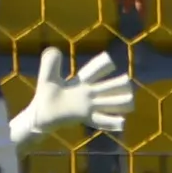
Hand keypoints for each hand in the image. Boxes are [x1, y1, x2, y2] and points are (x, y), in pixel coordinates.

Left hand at [13, 47, 135, 143]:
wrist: (40, 116)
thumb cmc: (45, 97)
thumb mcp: (48, 77)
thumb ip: (51, 63)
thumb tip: (56, 49)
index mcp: (81, 83)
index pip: (95, 71)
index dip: (103, 66)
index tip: (110, 61)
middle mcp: (88, 95)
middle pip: (108, 87)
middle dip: (118, 85)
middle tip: (128, 82)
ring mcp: (88, 107)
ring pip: (109, 103)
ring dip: (120, 102)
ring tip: (131, 101)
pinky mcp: (84, 118)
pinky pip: (101, 120)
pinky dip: (112, 122)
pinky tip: (122, 123)